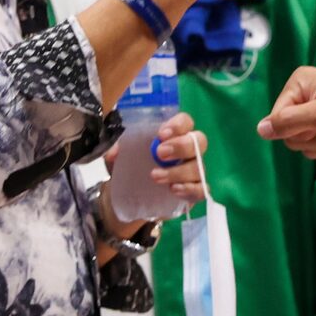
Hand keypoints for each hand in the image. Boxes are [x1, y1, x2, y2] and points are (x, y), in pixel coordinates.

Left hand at [99, 110, 208, 236]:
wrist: (126, 194)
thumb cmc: (128, 166)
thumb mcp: (117, 155)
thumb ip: (115, 148)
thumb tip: (113, 152)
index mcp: (173, 134)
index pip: (185, 121)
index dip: (178, 125)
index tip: (161, 134)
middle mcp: (187, 150)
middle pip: (198, 141)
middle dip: (181, 146)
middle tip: (160, 153)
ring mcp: (193, 170)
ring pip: (198, 166)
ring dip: (178, 171)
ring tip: (155, 176)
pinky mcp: (193, 191)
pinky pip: (201, 189)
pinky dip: (190, 189)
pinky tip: (174, 190)